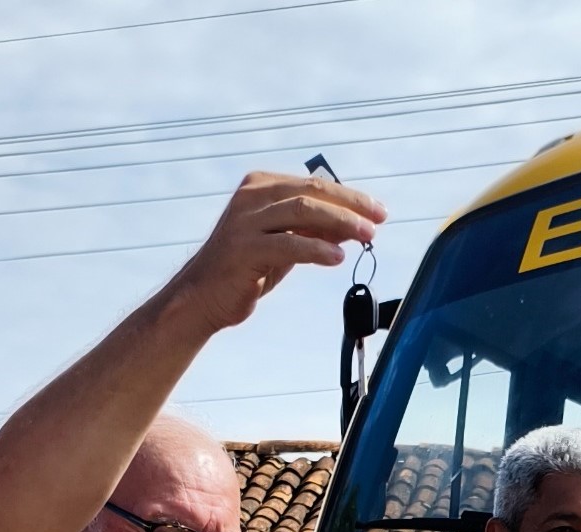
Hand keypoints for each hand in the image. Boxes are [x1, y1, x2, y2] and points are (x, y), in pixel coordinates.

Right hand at [168, 172, 384, 333]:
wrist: (202, 299)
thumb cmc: (245, 270)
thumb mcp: (284, 243)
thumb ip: (313, 230)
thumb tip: (354, 225)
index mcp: (261, 186)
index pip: (314, 185)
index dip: (350, 197)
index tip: (378, 212)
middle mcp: (251, 197)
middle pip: (312, 192)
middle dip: (351, 206)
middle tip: (378, 220)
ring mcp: (245, 221)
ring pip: (302, 211)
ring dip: (340, 222)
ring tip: (366, 236)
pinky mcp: (243, 249)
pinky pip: (288, 244)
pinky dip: (316, 249)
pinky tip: (338, 257)